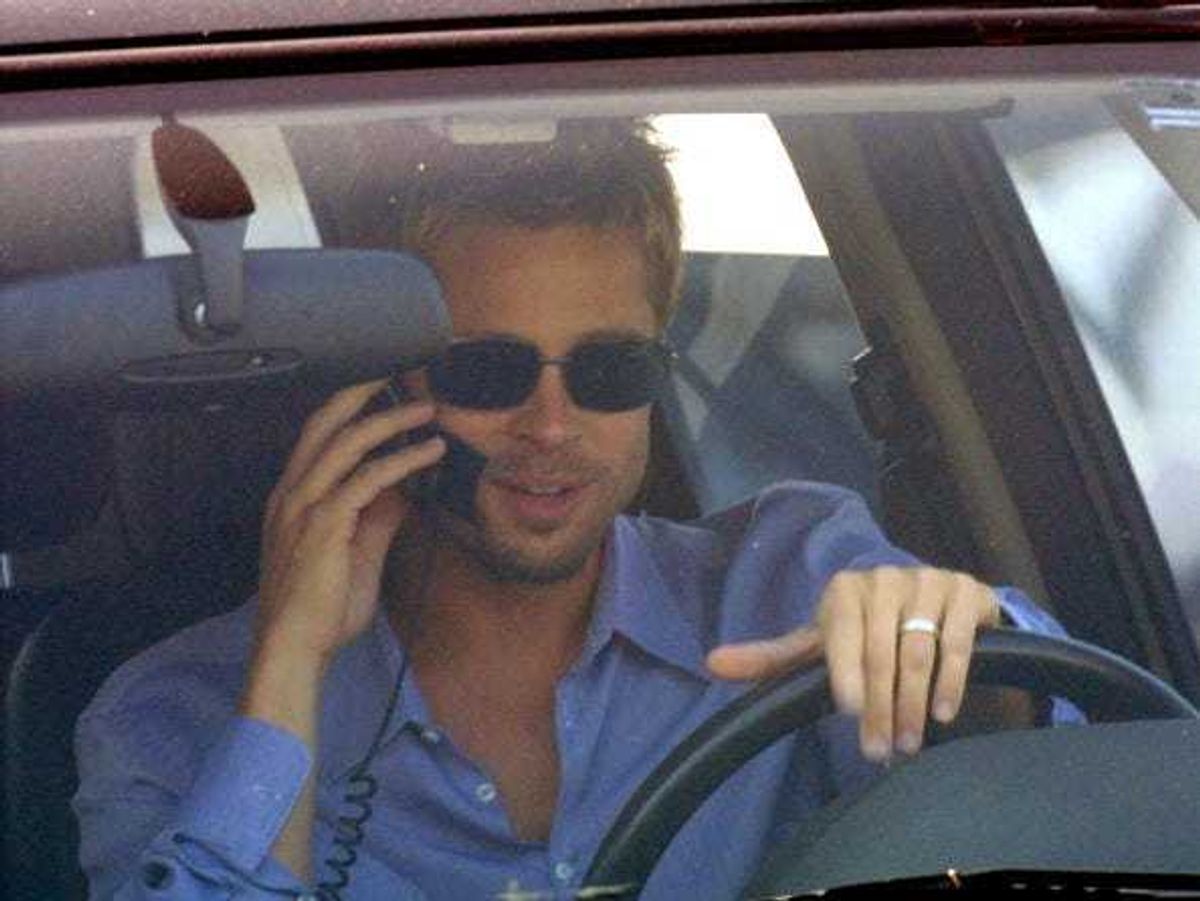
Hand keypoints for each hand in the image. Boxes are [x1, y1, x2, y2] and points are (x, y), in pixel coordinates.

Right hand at [256, 381, 444, 666]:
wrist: (295, 648)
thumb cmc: (320, 610)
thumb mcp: (357, 555)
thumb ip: (377, 519)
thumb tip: (403, 491)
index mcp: (292, 498)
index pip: (317, 437)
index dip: (348, 408)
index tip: (381, 389)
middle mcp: (292, 493)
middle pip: (324, 422)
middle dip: (361, 391)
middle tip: (398, 370)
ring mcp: (303, 506)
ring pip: (347, 442)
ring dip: (392, 420)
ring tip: (428, 411)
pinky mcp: (325, 523)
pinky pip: (368, 478)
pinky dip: (403, 459)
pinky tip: (430, 451)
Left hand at [706, 566, 1001, 761]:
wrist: (931, 602)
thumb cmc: (866, 630)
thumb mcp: (823, 643)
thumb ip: (775, 658)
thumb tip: (713, 664)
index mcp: (845, 590)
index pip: (843, 637)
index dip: (845, 676)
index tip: (850, 715)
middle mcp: (885, 579)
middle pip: (881, 652)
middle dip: (880, 706)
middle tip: (881, 751)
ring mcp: (927, 582)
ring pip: (919, 650)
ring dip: (914, 702)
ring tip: (909, 742)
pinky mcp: (965, 591)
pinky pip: (958, 641)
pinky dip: (951, 680)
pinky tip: (943, 713)